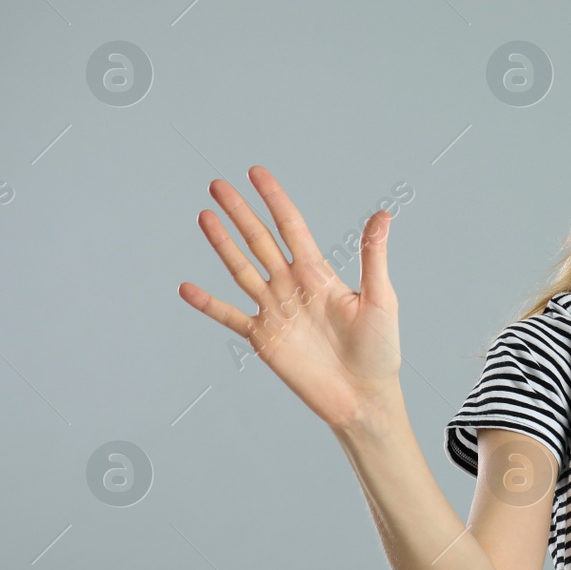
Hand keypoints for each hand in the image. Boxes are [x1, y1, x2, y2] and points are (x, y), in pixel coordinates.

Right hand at [178, 166, 401, 428]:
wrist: (364, 397)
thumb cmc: (380, 350)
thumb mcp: (381, 299)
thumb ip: (373, 257)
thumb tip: (383, 214)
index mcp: (320, 274)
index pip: (291, 227)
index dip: (274, 199)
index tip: (256, 173)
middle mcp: (293, 287)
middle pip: (260, 241)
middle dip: (240, 212)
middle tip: (217, 185)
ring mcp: (275, 311)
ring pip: (242, 269)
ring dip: (222, 245)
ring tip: (204, 217)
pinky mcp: (264, 339)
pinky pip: (230, 317)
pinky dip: (208, 304)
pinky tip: (187, 288)